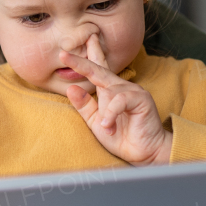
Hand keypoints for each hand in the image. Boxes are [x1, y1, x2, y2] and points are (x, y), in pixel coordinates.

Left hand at [60, 35, 171, 165]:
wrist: (143, 153)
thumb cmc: (121, 137)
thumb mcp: (96, 122)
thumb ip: (84, 106)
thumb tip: (71, 88)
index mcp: (109, 90)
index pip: (95, 70)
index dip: (81, 60)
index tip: (63, 53)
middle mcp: (121, 86)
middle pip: (99, 70)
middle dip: (81, 62)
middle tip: (63, 55)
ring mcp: (133, 90)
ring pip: (108, 92)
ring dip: (105, 113)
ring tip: (108, 128)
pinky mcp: (142, 98)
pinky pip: (120, 100)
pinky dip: (112, 113)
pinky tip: (109, 126)